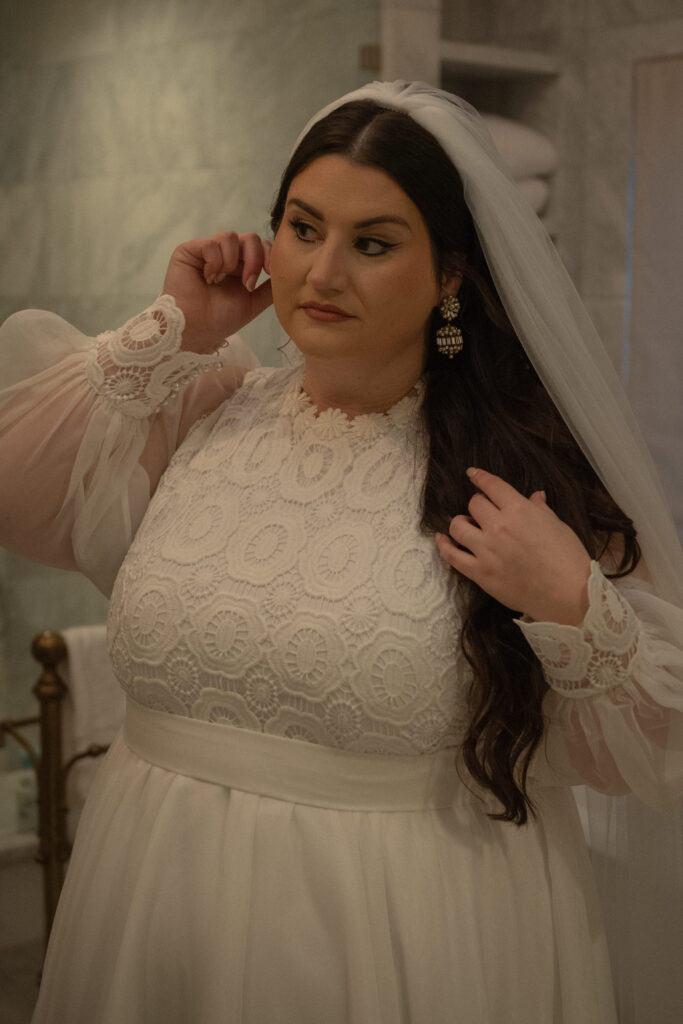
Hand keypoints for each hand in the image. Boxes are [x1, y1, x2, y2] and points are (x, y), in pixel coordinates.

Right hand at [162, 231, 272, 352]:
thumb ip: (269, 288)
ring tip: (221, 281)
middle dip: (254, 258)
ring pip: (230, 237)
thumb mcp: (253, 303)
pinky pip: (210, 243)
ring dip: (231, 261)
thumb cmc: (219, 320)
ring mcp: (207, 252)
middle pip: (249, 238)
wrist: (195, 330)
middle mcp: (225, 256)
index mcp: (240, 267)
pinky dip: (214, 261)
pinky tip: (208, 278)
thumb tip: (286, 273)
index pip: (260, 247)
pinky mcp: (189, 250)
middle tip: (247, 282)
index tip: (269, 272)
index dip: (268, 254)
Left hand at [435, 467, 591, 624]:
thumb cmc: (568, 559)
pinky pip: (452, 555)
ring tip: (468, 525)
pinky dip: (443, 545)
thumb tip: (535, 496)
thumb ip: (540, 509)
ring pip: (458, 526)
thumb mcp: (558, 526)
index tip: (472, 474)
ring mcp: (486, 550)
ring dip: (460, 522)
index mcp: (519, 511)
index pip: (492, 486)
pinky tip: (442, 539)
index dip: (480, 477)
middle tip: (483, 511)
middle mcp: (499, 527)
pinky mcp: (480, 573)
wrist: (568, 594)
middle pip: (474, 504)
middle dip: (478, 504)